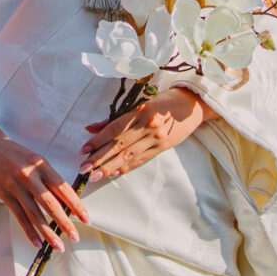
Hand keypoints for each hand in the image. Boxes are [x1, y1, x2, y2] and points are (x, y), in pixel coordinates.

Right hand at [0, 115, 87, 257]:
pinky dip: (29, 231)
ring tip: (58, 246)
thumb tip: (65, 203)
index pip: (63, 188)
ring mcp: (15, 186)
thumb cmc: (16, 154)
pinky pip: (19, 216)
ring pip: (34, 214)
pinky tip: (37, 242)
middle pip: (50, 204)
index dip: (76, 205)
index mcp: (42, 165)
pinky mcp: (4, 194)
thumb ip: (49, 180)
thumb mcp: (36, 161)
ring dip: (48, 232)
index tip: (86, 219)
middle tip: (75, 237)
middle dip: (64, 223)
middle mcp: (29, 176)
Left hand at [80, 87, 210, 184]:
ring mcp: (157, 138)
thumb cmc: (164, 100)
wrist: (192, 105)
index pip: (115, 129)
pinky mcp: (162, 147)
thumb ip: (116, 117)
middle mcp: (148, 126)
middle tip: (84, 168)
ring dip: (110, 167)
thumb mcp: (140, 103)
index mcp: (141, 111)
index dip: (98, 140)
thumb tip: (91, 128)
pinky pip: (141, 160)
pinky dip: (126, 167)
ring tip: (94, 175)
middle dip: (100, 158)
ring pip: (129, 155)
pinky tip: (113, 173)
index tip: (83, 149)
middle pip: (120, 145)